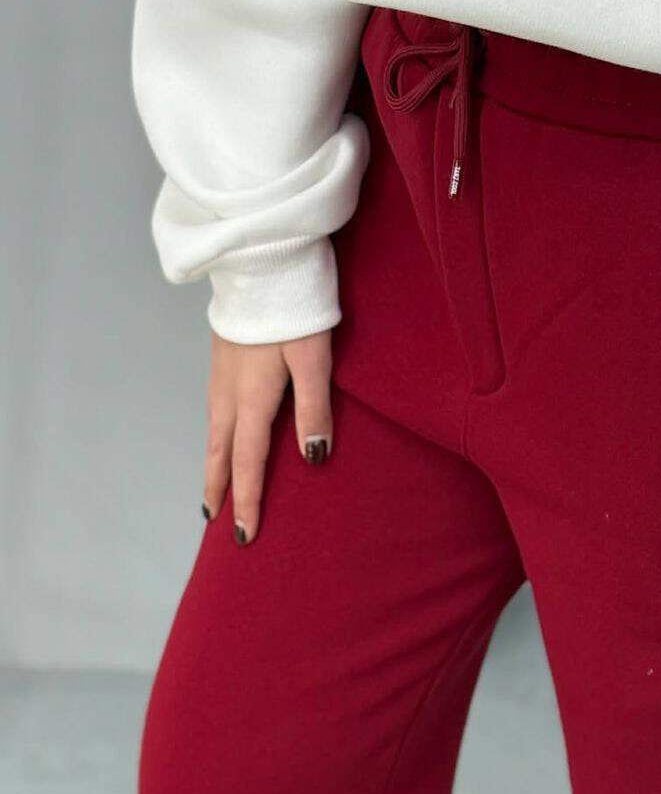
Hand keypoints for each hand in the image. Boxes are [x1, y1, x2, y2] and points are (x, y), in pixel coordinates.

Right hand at [201, 328, 334, 543]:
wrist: (260, 259)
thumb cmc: (293, 308)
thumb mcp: (314, 359)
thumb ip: (314, 408)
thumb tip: (314, 457)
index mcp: (252, 398)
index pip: (249, 462)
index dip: (248, 499)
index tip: (245, 533)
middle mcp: (228, 392)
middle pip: (220, 453)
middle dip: (219, 489)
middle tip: (214, 521)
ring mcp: (220, 374)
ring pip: (213, 433)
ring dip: (212, 466)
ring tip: (212, 491)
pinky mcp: (221, 359)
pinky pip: (213, 412)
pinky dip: (214, 438)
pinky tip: (220, 439)